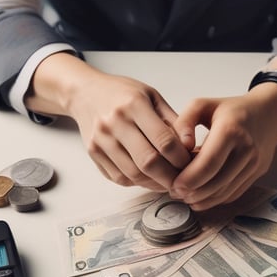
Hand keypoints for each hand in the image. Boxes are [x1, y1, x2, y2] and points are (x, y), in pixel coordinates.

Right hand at [25, 53, 191, 190]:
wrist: (85, 93)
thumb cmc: (122, 94)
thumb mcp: (152, 96)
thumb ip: (172, 120)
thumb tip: (190, 147)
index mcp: (134, 105)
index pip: (164, 140)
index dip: (182, 158)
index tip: (191, 163)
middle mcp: (115, 123)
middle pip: (148, 162)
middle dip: (170, 176)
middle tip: (183, 180)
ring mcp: (101, 140)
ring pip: (134, 174)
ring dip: (155, 183)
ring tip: (168, 181)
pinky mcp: (94, 153)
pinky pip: (119, 178)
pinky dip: (138, 183)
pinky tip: (149, 178)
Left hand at [170, 83, 276, 210]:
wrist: (268, 113)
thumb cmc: (232, 109)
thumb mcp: (203, 104)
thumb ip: (184, 120)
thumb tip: (180, 146)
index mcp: (231, 129)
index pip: (209, 163)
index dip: (190, 179)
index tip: (174, 185)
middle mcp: (246, 149)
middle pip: (217, 182)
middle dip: (193, 193)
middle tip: (176, 193)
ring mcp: (254, 163)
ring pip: (225, 192)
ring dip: (203, 200)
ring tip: (186, 197)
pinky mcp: (257, 173)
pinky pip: (234, 193)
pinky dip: (216, 199)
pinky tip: (202, 197)